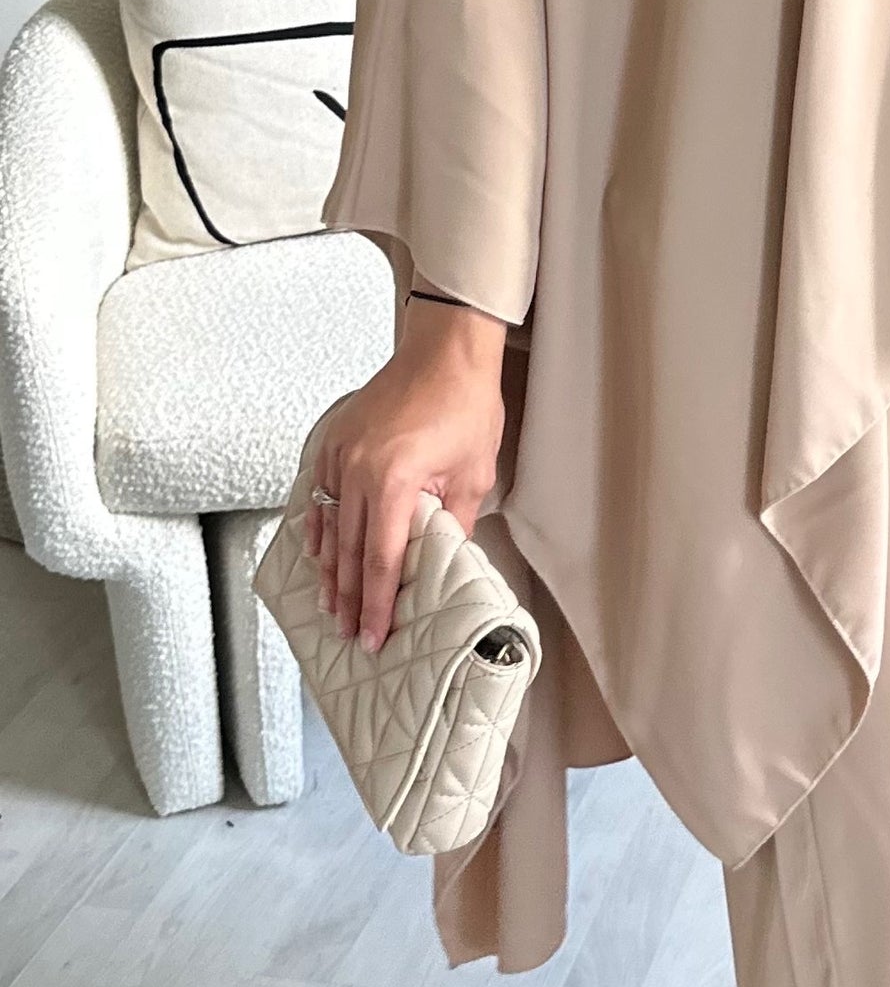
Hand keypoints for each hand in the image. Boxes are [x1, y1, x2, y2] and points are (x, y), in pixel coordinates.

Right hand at [304, 302, 507, 652]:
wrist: (444, 352)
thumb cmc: (464, 405)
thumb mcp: (472, 475)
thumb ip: (453, 525)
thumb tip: (443, 563)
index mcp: (393, 480)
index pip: (380, 560)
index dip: (376, 604)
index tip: (373, 635)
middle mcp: (357, 469)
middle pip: (349, 552)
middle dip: (349, 599)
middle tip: (350, 634)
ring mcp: (339, 455)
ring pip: (329, 528)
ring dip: (330, 571)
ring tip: (331, 606)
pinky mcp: (334, 443)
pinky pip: (320, 497)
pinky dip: (320, 529)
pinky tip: (320, 553)